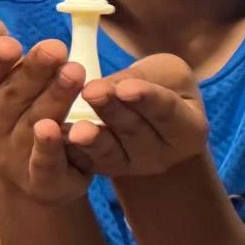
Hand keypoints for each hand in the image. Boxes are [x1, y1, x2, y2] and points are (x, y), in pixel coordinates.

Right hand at [0, 0, 93, 203]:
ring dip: (55, 98)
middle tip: (56, 48)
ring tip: (75, 72)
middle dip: (34, 71)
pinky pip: (46, 163)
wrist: (32, 176)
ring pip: (36, 122)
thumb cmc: (14, 110)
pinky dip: (53, 148)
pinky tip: (66, 130)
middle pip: (13, 96)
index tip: (9, 44)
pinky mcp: (41, 178)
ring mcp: (12, 156)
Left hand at [69, 55, 210, 180]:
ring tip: (74, 130)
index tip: (125, 88)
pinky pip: (84, 161)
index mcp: (189, 130)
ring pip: (108, 152)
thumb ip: (143, 76)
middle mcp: (163, 156)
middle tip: (92, 91)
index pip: (167, 111)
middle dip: (111, 110)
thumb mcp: (167, 74)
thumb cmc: (164, 88)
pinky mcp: (102, 170)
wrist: (151, 120)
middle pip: (135, 130)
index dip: (146, 98)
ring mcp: (131, 167)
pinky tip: (55, 136)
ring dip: (90, 140)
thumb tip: (105, 86)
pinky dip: (68, 150)